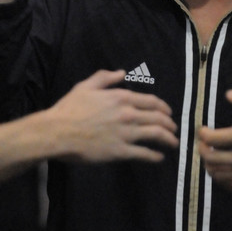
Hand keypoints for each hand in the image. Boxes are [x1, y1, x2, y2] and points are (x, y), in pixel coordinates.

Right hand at [49, 70, 178, 162]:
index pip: (151, 102)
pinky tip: (159, 158)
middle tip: (174, 129)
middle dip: (169, 124)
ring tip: (174, 143)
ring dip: (168, 139)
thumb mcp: (86, 86)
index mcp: (121, 97)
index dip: (164, 108)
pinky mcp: (119, 151)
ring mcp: (125, 134)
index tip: (169, 113)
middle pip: (158, 118)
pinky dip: (154, 156)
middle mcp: (128, 114)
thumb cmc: (70, 108)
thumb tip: (122, 72)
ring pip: (155, 135)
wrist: (57, 132)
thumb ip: (105, 77)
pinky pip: (143, 154)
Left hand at [199, 88, 231, 194]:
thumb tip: (228, 94)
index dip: (202, 134)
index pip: (212, 139)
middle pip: (211, 160)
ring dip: (211, 167)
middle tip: (203, 144)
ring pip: (220, 177)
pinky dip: (225, 182)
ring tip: (211, 159)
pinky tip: (226, 175)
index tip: (203, 129)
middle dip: (202, 151)